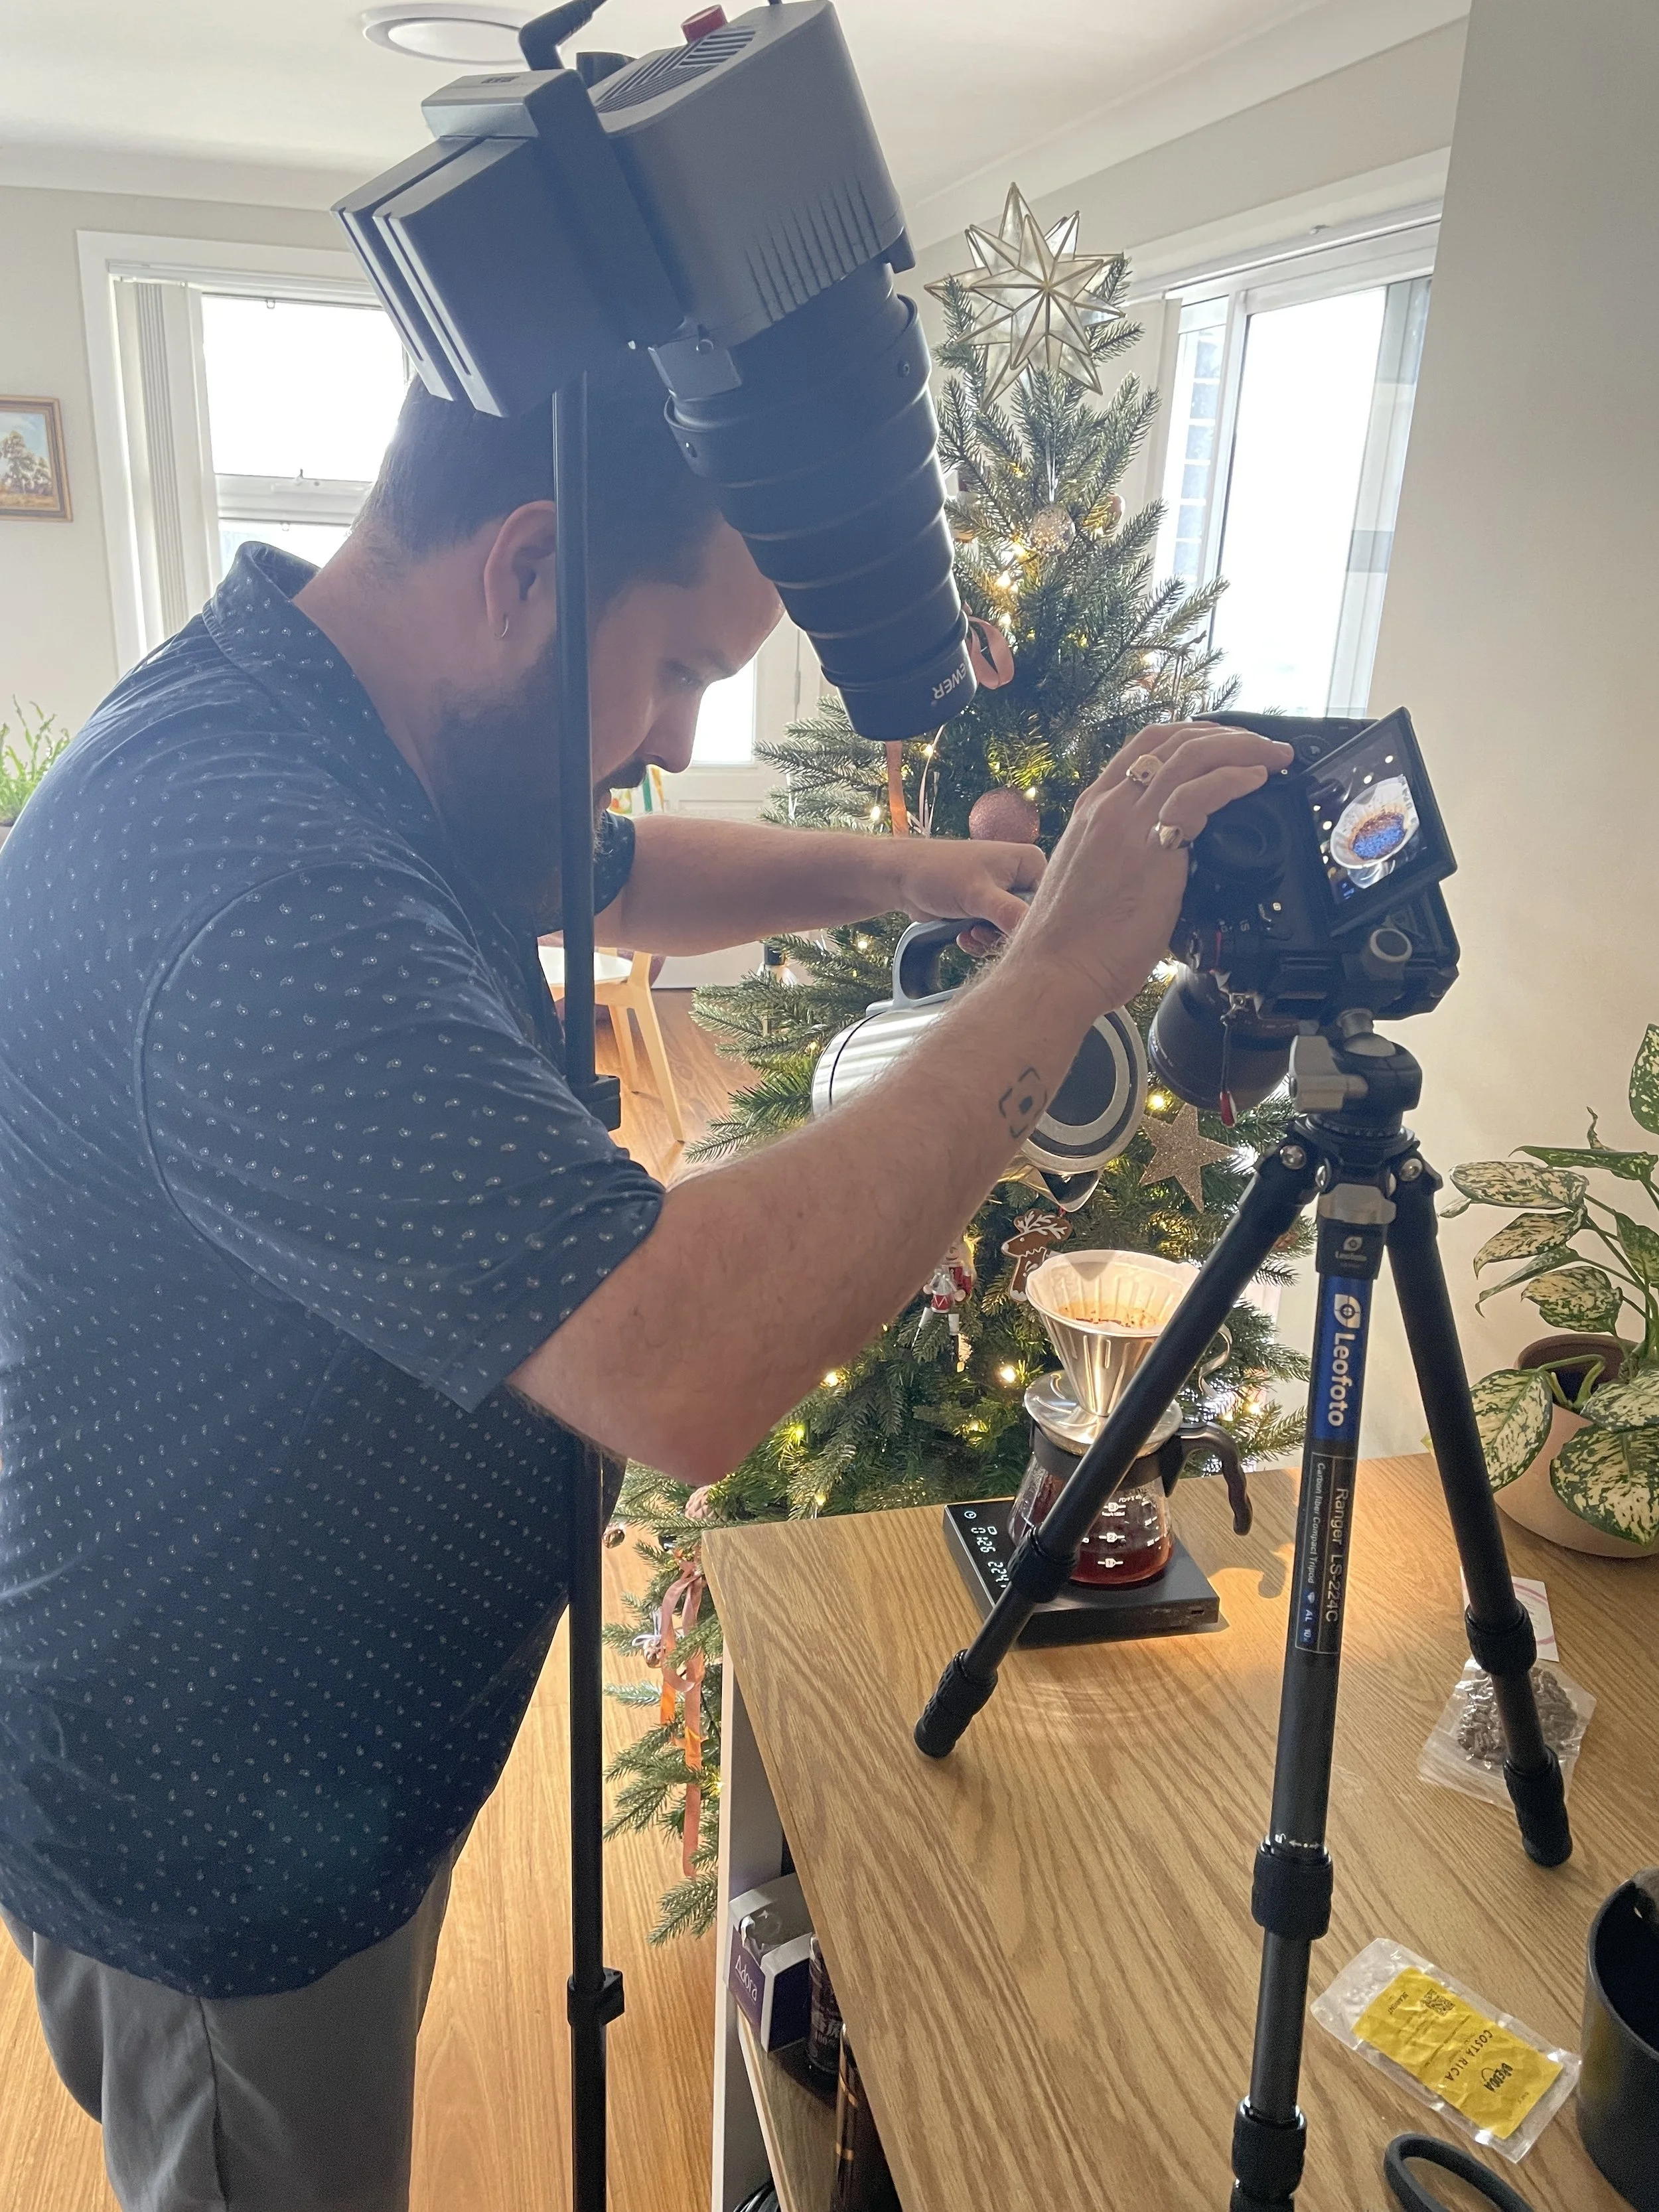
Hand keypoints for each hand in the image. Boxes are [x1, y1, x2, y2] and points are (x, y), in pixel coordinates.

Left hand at [891, 836, 1045, 955]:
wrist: (902, 878)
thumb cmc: (937, 872)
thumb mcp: (977, 894)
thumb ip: (1009, 913)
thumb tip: (1033, 933)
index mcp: (1030, 863)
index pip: (1050, 903)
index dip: (1030, 923)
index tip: (1006, 932)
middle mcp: (1023, 877)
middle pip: (1032, 921)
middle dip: (1005, 935)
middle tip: (980, 932)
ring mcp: (1006, 895)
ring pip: (1013, 933)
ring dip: (989, 941)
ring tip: (969, 932)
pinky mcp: (990, 911)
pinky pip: (997, 936)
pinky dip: (980, 941)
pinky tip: (963, 935)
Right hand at [1011, 722, 1294, 1009]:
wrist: (1054, 971)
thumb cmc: (1073, 942)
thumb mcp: (1096, 880)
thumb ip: (1126, 858)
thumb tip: (1162, 864)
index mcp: (1092, 810)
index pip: (1143, 748)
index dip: (1188, 735)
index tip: (1221, 741)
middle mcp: (1108, 807)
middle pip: (1172, 741)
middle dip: (1224, 734)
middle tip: (1259, 745)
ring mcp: (1127, 823)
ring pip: (1190, 757)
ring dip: (1241, 749)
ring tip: (1272, 756)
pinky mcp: (1150, 849)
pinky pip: (1199, 795)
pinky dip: (1234, 780)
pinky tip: (1256, 781)